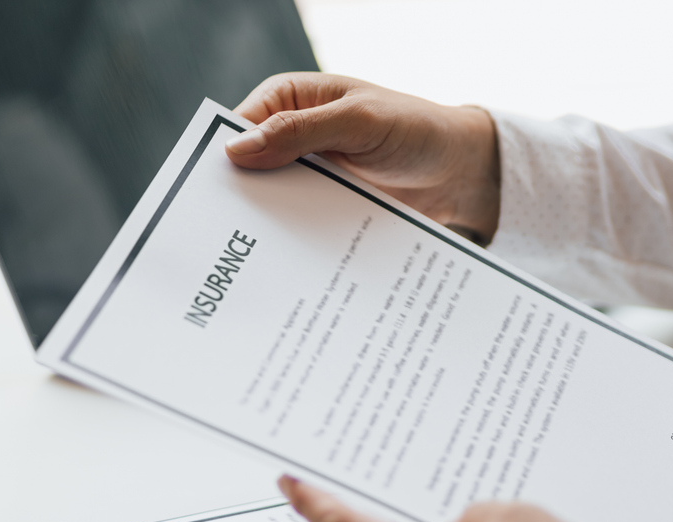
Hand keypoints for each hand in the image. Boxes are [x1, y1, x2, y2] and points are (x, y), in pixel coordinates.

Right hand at [226, 73, 500, 243]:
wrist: (463, 171)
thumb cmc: (416, 129)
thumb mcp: (360, 122)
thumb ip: (301, 132)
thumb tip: (237, 150)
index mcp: (289, 100)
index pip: (237, 130)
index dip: (221, 164)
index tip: (209, 201)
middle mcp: (292, 136)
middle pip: (250, 173)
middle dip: (241, 205)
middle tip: (226, 245)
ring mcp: (311, 176)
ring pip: (274, 204)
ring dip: (270, 230)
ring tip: (253, 269)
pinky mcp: (329, 207)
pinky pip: (304, 226)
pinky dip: (299, 244)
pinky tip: (292, 271)